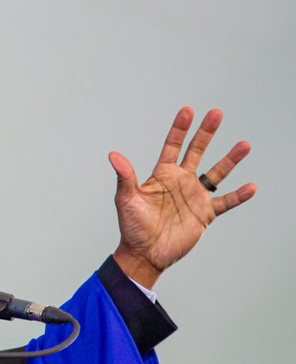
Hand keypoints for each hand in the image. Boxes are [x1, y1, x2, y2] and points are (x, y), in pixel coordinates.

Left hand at [110, 107, 255, 288]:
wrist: (144, 253)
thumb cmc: (131, 226)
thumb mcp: (126, 199)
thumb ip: (125, 177)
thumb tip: (113, 155)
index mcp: (162, 175)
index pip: (172, 146)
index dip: (180, 129)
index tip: (188, 110)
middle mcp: (180, 181)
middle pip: (196, 151)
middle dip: (206, 133)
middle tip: (217, 113)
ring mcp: (194, 196)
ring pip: (216, 173)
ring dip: (230, 160)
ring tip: (244, 145)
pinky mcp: (204, 214)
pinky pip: (225, 202)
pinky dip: (238, 196)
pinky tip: (250, 187)